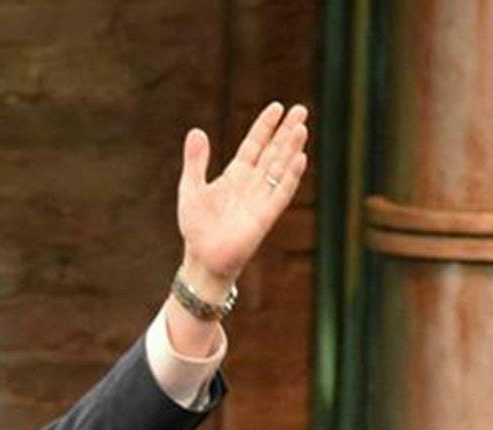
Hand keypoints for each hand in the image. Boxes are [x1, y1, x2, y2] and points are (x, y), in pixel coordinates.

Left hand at [176, 101, 309, 295]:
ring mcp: (261, 198)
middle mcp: (252, 183)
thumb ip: (195, 161)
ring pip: (280, 168)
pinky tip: (300, 158)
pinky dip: (291, 175)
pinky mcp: (266, 216)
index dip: (265, 127)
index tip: (277, 107)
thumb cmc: (197, 227)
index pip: (254, 145)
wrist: (202, 259)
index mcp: (236, 175)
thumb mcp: (191, 188)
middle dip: (286, 131)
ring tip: (301, 127)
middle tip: (301, 109)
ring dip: (291, 148)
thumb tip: (195, 130)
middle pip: (273, 151)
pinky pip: (281, 192)